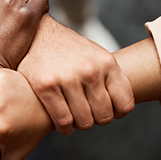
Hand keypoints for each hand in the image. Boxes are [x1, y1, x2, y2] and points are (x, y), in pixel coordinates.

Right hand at [18, 14, 134, 134]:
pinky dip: (64, 127)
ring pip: (84, 121)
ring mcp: (67, 78)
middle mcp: (90, 70)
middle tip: (84, 113)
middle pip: (103, 116)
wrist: (35, 32)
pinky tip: (61, 121)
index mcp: (106, 62)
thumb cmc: (66, 47)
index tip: (103, 110)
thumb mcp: (94, 53)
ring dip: (78, 124)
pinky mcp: (46, 86)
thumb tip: (118, 107)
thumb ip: (107, 76)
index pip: (124, 104)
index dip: (115, 113)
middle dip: (94, 119)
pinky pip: (63, 120)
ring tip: (72, 116)